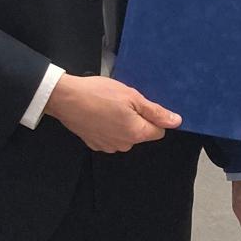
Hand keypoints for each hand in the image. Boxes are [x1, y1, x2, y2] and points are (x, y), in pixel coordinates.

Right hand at [44, 75, 180, 152]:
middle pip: (141, 133)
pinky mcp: (95, 144)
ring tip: (108, 107)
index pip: (159, 131)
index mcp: (136, 133)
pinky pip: (110, 136)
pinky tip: (99, 114)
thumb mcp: (132, 96)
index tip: (141, 105)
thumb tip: (175, 121)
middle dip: (136, 119)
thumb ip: (155, 111)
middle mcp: (124, 145)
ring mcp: (108, 146)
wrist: (65, 98)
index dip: (154, 117)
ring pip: (125, 135)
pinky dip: (108, 126)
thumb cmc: (98, 94)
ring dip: (122, 123)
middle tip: (123, 102)